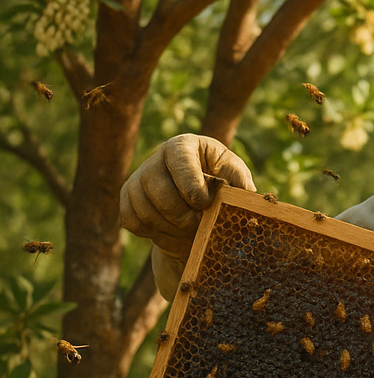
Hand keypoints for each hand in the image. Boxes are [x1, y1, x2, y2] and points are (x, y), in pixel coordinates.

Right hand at [120, 135, 254, 297]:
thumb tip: (242, 193)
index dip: (191, 186)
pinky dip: (153, 233)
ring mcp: (138, 177)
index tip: (205, 203)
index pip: (179, 161)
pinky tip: (172, 232)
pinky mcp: (128, 197)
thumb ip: (239, 183)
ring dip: (170, 227)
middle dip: (181, 215)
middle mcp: (156, 157)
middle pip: (158, 190)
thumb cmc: (222, 185)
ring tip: (190, 230)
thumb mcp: (236, 179)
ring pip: (144, 209)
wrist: (200, 203)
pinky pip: (132, 221)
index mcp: (184, 145)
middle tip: (199, 224)